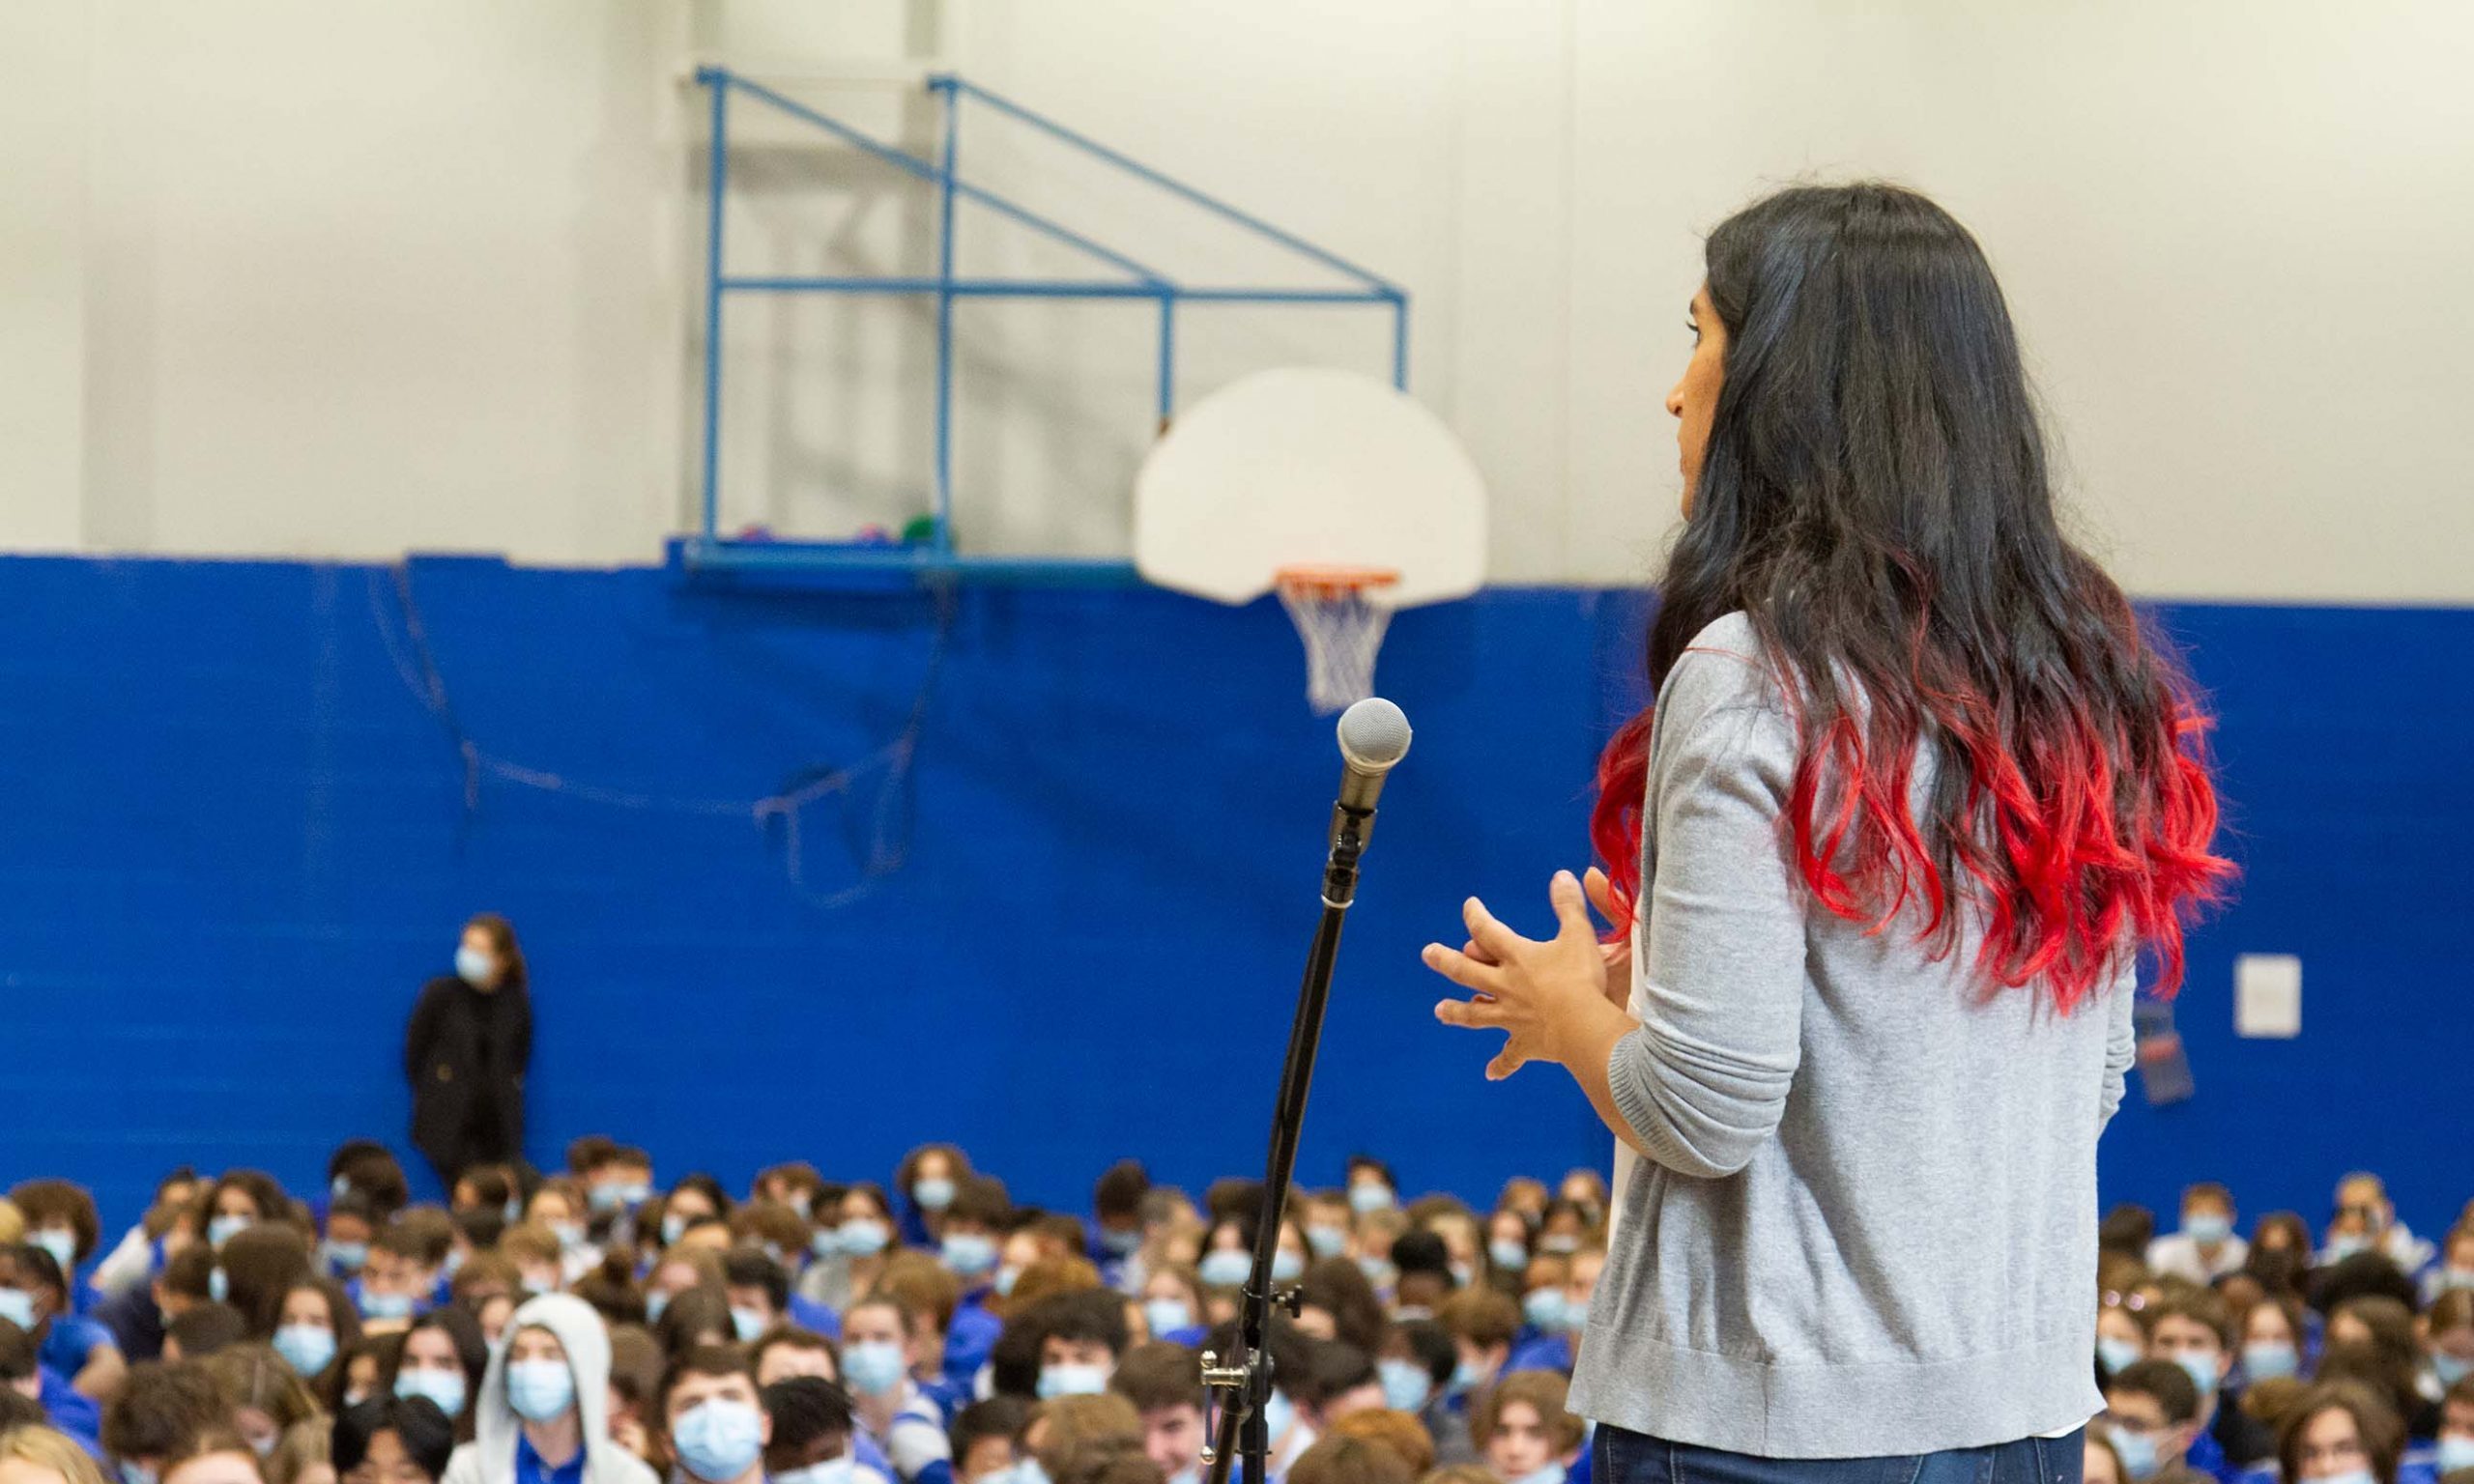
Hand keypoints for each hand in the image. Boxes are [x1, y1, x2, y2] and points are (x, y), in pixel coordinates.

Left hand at [1423, 870, 1621, 1079]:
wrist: (1581, 1026)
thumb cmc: (1580, 979)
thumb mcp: (1578, 936)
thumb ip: (1569, 906)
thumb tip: (1563, 875)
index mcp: (1516, 957)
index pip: (1487, 931)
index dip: (1476, 916)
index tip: (1469, 906)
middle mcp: (1505, 986)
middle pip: (1466, 972)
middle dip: (1446, 961)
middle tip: (1427, 953)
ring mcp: (1510, 1017)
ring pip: (1476, 1014)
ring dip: (1457, 1012)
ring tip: (1439, 1011)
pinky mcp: (1524, 1043)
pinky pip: (1509, 1056)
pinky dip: (1500, 1065)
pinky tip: (1490, 1074)